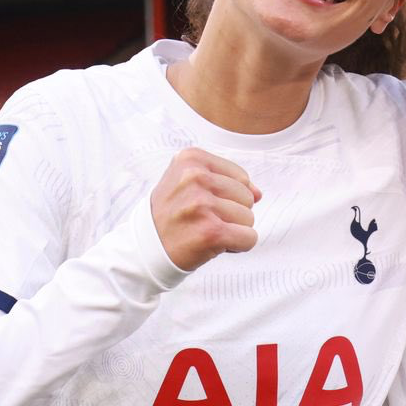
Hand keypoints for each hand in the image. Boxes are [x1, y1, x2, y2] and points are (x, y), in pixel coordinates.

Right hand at [150, 148, 260, 270]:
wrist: (146, 247)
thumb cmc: (173, 214)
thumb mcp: (190, 184)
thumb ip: (227, 182)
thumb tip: (259, 193)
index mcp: (191, 158)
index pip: (241, 177)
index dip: (228, 197)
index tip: (200, 204)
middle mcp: (195, 177)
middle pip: (248, 197)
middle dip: (231, 213)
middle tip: (201, 220)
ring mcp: (202, 204)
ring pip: (249, 218)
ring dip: (232, 230)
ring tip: (204, 231)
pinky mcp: (210, 232)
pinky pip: (249, 238)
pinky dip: (237, 246)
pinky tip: (213, 245)